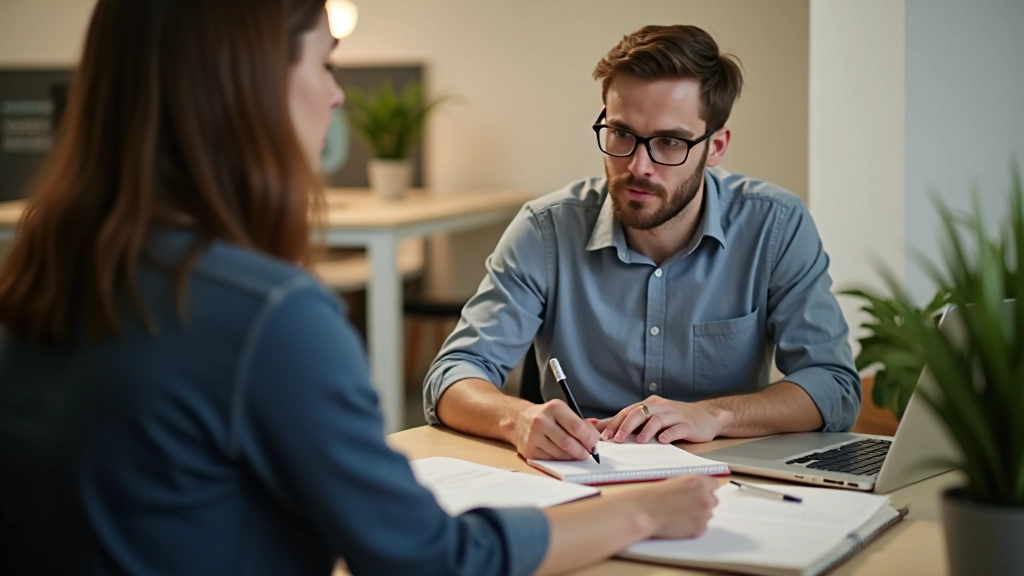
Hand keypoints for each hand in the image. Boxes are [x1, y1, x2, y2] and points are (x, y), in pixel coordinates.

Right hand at [515, 400, 600, 459]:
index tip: (594, 444)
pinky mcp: (529, 450)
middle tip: (588, 453)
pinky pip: (551, 460)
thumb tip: (596, 435)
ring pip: (560, 454)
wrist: (520, 420)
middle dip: (582, 451)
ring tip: (576, 453)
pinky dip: (561, 460)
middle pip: (568, 443)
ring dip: (572, 457)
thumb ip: (582, 422)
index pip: (576, 427)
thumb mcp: (564, 412)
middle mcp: (541, 420)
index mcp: (554, 407)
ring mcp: (533, 436)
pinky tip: (563, 454)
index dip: (589, 438)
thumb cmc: (548, 416)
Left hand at [599, 396, 732, 443]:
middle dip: (626, 426)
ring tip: (640, 441)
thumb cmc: (675, 419)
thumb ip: (625, 422)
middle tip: (616, 439)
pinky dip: (669, 434)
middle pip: (639, 413)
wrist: (707, 416)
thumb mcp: (650, 418)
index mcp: (649, 405)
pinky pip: (676, 428)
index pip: (627, 412)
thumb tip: (595, 425)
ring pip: (657, 419)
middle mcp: (660, 407)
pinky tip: (663, 441)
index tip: (603, 437)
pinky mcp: (688, 424)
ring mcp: (675, 415)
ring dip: (647, 431)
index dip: (614, 424)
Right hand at [643, 474, 718, 538]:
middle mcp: (705, 497)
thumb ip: (691, 484)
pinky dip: (693, 526)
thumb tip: (700, 489)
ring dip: (698, 515)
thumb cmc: (654, 494)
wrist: (645, 511)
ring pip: (708, 515)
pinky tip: (679, 522)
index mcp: (699, 481)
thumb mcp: (674, 480)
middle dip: (703, 502)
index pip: (714, 484)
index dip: (705, 489)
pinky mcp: (700, 529)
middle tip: (687, 505)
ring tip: (679, 514)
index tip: (699, 493)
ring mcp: (704, 514)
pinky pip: (702, 527)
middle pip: (713, 500)